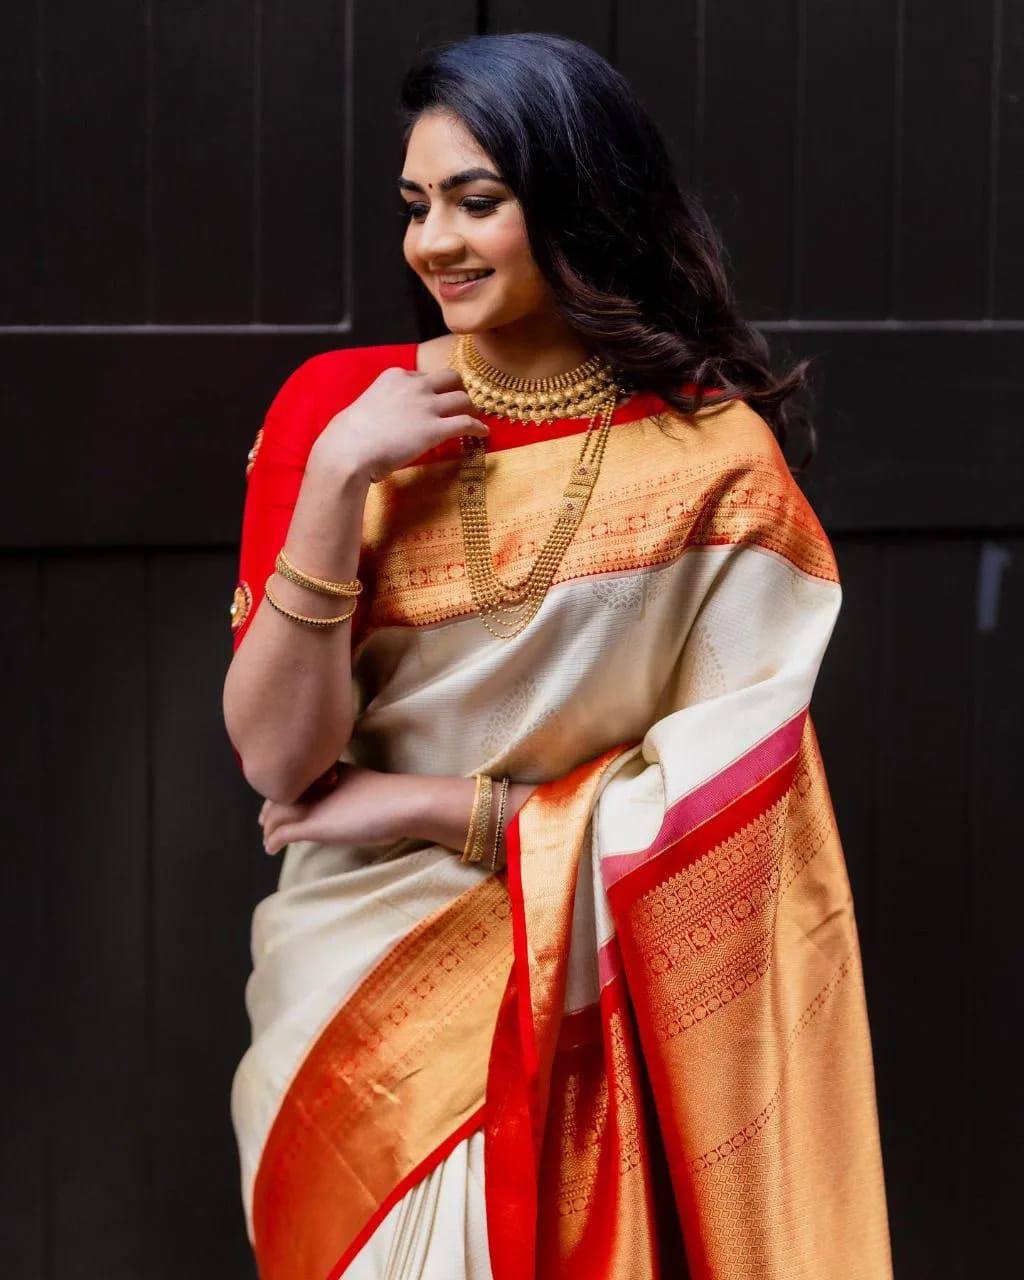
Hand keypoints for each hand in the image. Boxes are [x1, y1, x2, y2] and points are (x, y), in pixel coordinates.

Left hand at [258, 763, 413, 854]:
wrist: (399, 803)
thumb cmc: (390, 797)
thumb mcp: (360, 785)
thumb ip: (345, 792)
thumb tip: (345, 805)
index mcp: (323, 772)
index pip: (294, 782)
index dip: (283, 792)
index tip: (278, 803)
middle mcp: (311, 785)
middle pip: (279, 797)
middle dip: (269, 810)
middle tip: (263, 822)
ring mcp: (310, 805)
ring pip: (276, 816)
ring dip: (268, 829)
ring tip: (267, 840)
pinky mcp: (311, 825)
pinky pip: (282, 834)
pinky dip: (273, 842)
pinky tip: (271, 849)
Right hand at [308, 366, 488, 484]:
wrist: (349, 450)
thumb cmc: (349, 435)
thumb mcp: (367, 405)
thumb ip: (384, 404)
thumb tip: (390, 418)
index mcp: (395, 376)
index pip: (425, 376)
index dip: (433, 389)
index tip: (435, 400)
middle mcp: (414, 386)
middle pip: (450, 378)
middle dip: (458, 390)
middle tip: (460, 404)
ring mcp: (426, 406)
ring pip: (463, 398)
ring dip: (470, 409)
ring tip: (473, 420)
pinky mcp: (435, 429)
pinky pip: (467, 423)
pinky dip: (478, 428)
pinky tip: (483, 434)